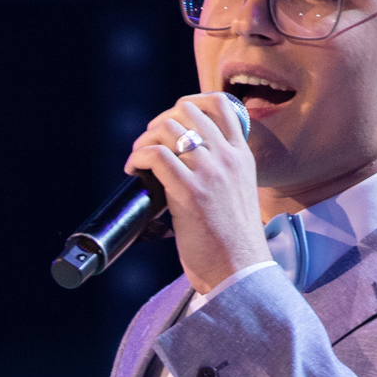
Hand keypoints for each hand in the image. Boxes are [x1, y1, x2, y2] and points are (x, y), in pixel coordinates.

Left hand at [126, 93, 273, 294]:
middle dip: (160, 121)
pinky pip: (156, 156)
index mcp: (242, 156)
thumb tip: (188, 166)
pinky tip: (133, 170)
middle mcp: (228, 157)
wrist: (240, 271)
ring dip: (145, 139)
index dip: (188, 104)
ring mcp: (210, 172)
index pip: (219, 105)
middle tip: (148, 143)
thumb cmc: (233, 243)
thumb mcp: (238, 194)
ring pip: (168, 129)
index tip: (170, 120)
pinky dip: (138, 157)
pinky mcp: (190, 191)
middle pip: (187, 111)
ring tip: (137, 158)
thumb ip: (222, 174)